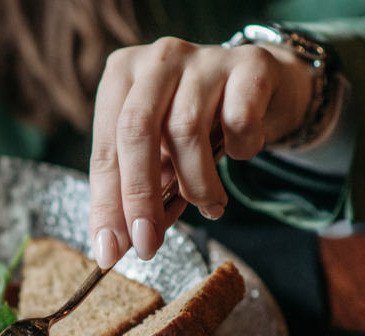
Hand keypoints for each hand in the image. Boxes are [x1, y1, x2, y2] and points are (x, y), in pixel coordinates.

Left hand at [89, 37, 314, 264]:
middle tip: (148, 244)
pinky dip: (239, 150)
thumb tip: (123, 244)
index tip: (110, 250)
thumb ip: (139, 191)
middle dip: (140, 199)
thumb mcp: (160, 155)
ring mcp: (203, 57)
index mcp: (120, 77)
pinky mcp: (249, 64)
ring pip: (186, 131)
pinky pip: (239, 120)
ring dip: (196, 184)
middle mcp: (157, 59)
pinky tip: (240, 153)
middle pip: (136, 133)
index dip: (106, 205)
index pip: (104, 151)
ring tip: (209, 205)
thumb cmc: (197, 123)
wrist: (260, 84)